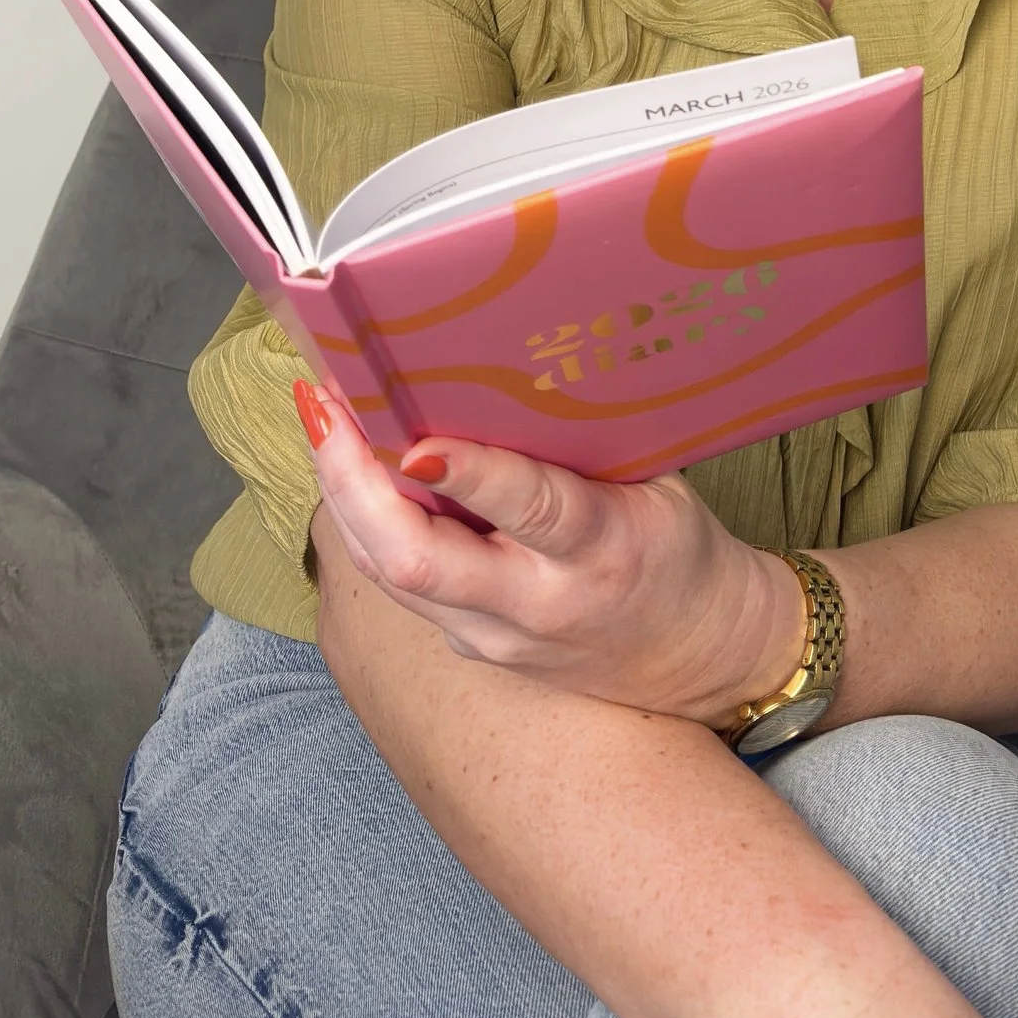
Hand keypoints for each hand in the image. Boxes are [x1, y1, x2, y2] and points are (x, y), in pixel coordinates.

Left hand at [294, 378, 804, 726]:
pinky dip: (366, 521)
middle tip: (324, 403)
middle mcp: (536, 605)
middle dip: (355, 482)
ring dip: (343, 496)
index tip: (418, 440)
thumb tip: (503, 361)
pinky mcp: (469, 647)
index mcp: (600, 551)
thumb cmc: (673, 547)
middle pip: (417, 563)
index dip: (469, 475)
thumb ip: (578, 443)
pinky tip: (349, 468)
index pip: (528, 511)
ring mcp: (493, 638)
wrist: (696, 656)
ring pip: (388, 577)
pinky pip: (398, 583)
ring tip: (320, 415)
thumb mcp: (653, 483)